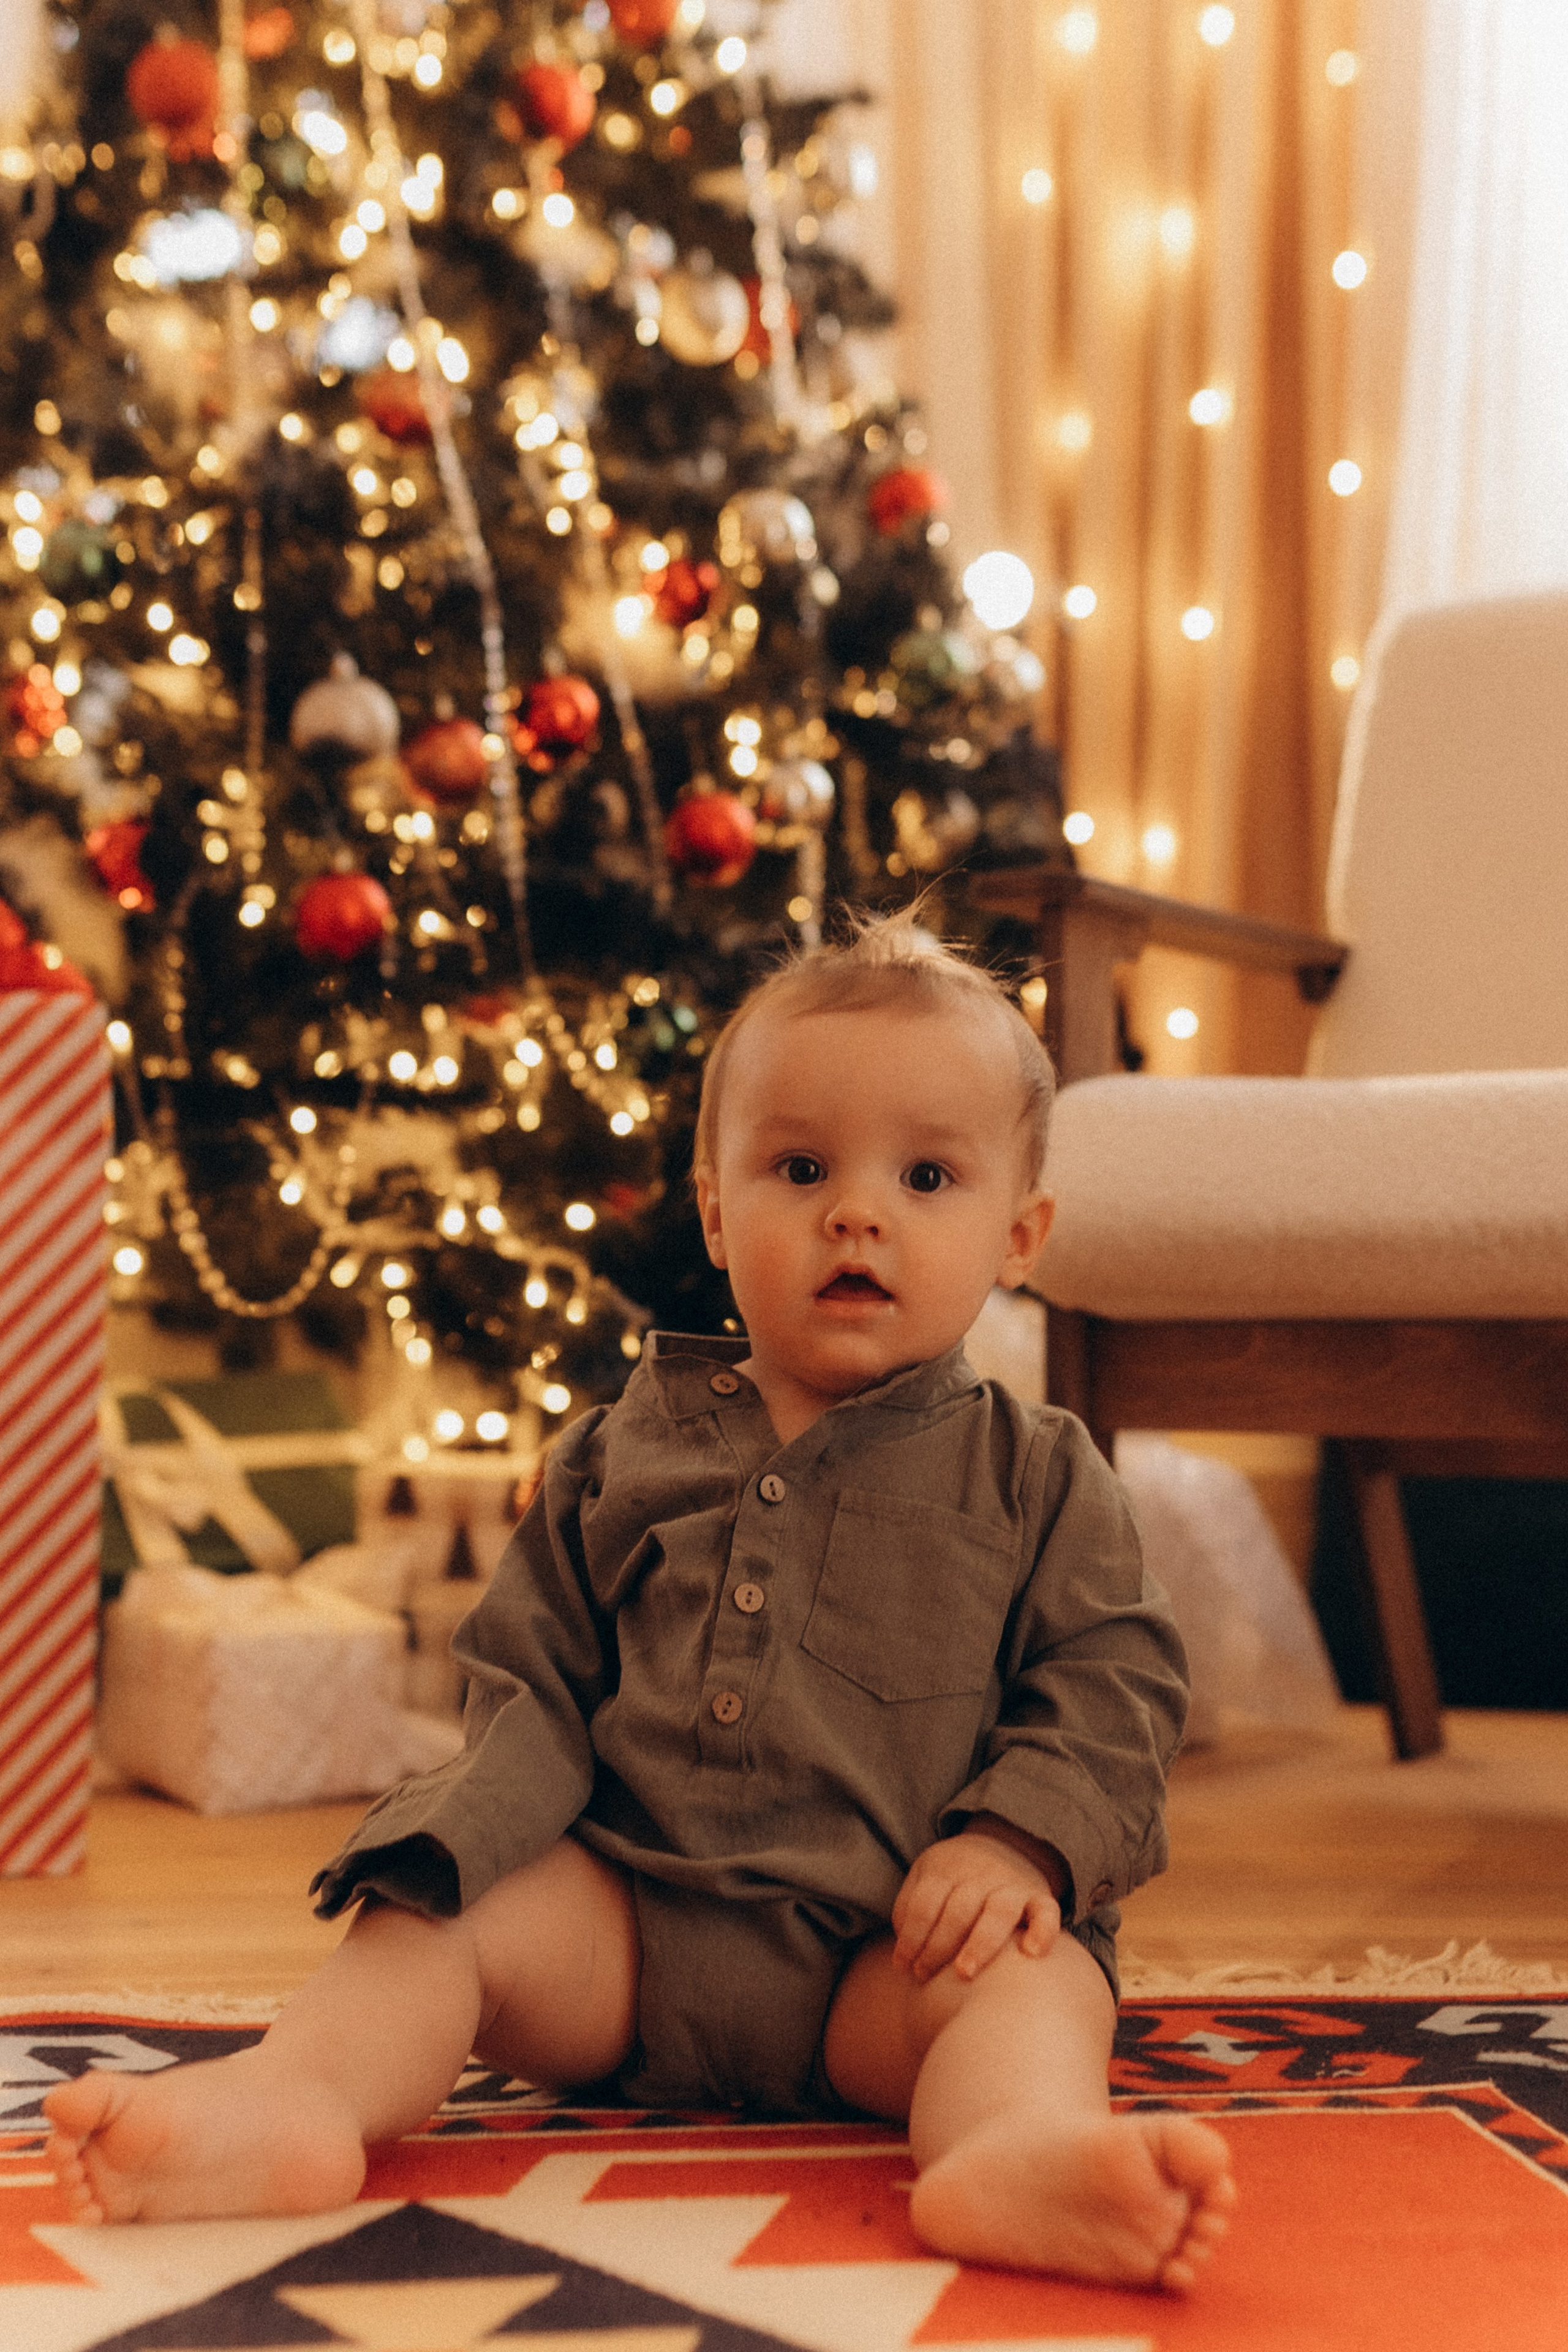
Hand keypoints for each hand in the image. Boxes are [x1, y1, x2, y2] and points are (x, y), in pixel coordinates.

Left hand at [890, 1825, 1061, 1985]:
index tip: (902, 1966)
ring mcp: (1012, 1884)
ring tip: (963, 1973)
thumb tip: (903, 1957)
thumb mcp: (924, 1880)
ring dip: (980, 1944)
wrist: (1002, 1845)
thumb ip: (909, 1912)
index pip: (925, 1905)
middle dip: (938, 1946)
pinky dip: (1043, 1931)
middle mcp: (980, 1874)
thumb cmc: (952, 1881)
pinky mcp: (1039, 1897)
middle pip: (958, 1911)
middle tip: (924, 1975)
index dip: (911, 1938)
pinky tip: (1031, 1953)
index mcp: (946, 1868)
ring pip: (998, 1912)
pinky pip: (1047, 1912)